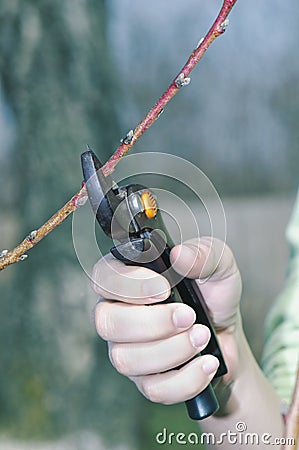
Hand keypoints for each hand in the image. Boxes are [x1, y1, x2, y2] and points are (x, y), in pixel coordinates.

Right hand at [92, 237, 241, 404]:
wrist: (228, 336)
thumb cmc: (213, 296)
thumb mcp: (219, 266)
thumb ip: (203, 253)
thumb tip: (179, 256)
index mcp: (128, 280)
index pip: (103, 277)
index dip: (127, 285)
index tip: (164, 288)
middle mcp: (118, 314)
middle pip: (107, 322)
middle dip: (152, 322)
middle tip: (189, 316)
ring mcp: (127, 350)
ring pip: (126, 359)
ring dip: (172, 349)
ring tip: (203, 336)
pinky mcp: (145, 380)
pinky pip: (153, 388)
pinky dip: (186, 377)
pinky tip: (207, 362)